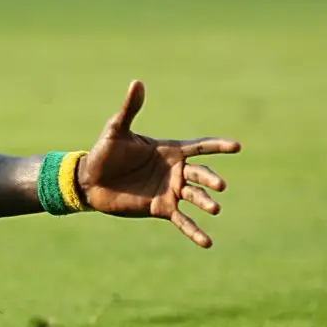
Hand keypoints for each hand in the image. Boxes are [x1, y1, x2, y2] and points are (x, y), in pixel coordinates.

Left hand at [79, 81, 241, 247]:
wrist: (89, 181)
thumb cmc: (104, 152)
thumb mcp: (116, 130)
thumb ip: (130, 109)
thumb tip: (137, 83)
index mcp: (169, 150)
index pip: (200, 147)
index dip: (218, 146)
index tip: (237, 146)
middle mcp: (175, 171)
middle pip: (200, 174)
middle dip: (211, 179)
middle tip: (219, 186)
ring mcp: (171, 191)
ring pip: (195, 197)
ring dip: (205, 202)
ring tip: (214, 208)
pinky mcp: (162, 209)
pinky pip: (182, 221)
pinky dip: (194, 232)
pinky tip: (207, 243)